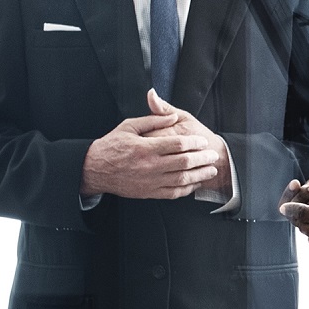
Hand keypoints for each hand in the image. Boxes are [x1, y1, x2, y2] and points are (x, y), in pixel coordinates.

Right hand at [80, 91, 223, 200]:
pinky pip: (173, 192)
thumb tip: (172, 116)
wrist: (95, 170)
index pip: (177, 144)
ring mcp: (150, 181)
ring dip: (199, 174)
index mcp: (145, 147)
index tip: (203, 140)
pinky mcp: (149, 193)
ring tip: (211, 169)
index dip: (194, 142)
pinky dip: (187, 189)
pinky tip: (196, 183)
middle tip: (213, 155)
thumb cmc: (112, 146)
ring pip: (182, 179)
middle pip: (184, 162)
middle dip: (202, 158)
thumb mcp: (129, 126)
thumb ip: (153, 120)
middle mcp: (150, 165)